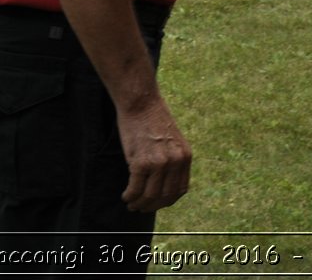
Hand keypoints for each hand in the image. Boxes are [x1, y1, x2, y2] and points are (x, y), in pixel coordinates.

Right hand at [116, 97, 191, 211]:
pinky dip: (129, 196)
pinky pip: (135, 189)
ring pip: (149, 196)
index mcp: (185, 156)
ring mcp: (159, 163)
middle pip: (165, 196)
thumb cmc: (153, 119)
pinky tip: (125, 196)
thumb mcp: (172, 140)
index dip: (167, 200)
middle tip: (141, 208)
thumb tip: (162, 184)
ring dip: (139, 204)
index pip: (180, 189)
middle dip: (152, 205)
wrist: (141, 103)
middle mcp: (175, 161)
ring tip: (131, 204)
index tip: (157, 203)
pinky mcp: (141, 163)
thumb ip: (171, 160)